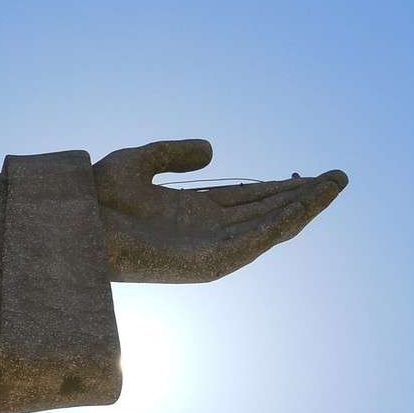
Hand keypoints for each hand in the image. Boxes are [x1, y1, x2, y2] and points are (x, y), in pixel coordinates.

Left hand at [93, 139, 346, 282]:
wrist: (76, 220)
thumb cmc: (96, 195)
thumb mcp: (139, 161)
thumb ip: (174, 153)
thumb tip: (214, 150)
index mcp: (192, 210)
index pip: (248, 197)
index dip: (279, 186)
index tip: (310, 174)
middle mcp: (205, 230)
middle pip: (265, 210)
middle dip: (301, 196)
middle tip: (338, 178)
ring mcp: (208, 247)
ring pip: (267, 226)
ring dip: (302, 208)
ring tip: (332, 186)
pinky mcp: (207, 262)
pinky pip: (253, 243)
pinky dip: (280, 224)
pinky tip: (303, 206)